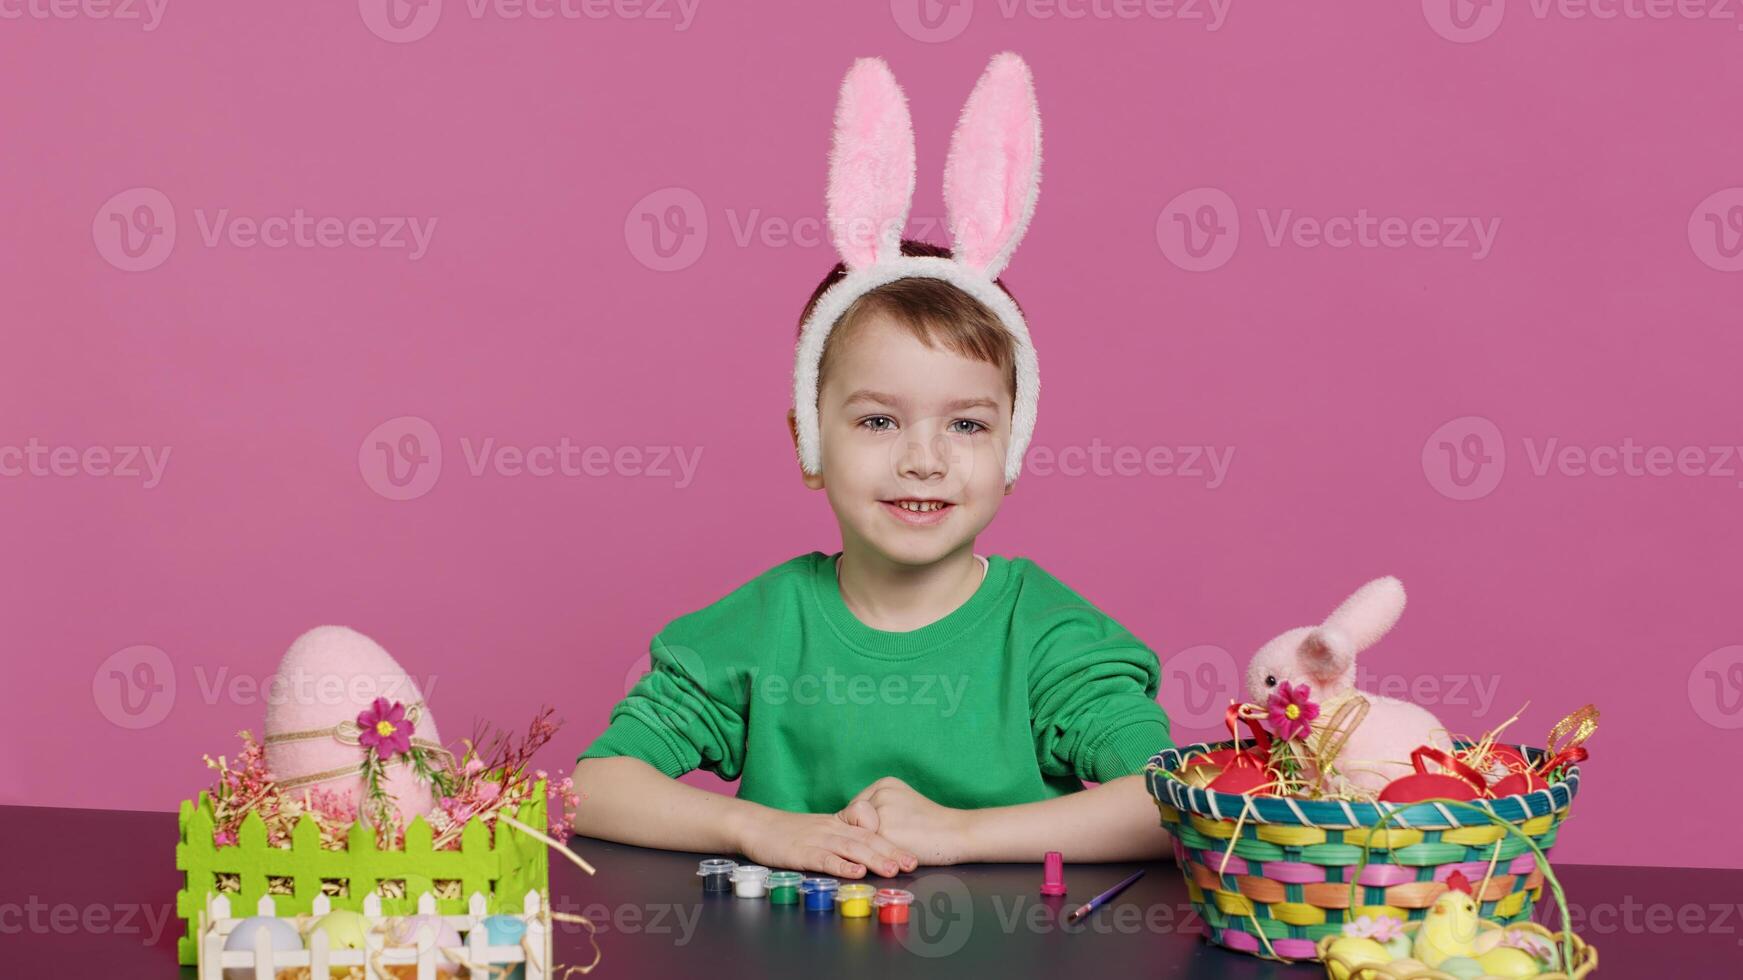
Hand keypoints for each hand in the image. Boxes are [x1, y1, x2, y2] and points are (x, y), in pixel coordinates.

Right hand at [733, 805, 917, 878]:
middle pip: (868, 839)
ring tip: (893, 869)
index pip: (871, 831)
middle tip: (913, 863)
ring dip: (874, 859)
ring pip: (851, 848)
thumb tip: (864, 856)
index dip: (893, 842)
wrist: (756, 825)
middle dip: (892, 852)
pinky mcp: (802, 852)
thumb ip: (840, 840)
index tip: (913, 853)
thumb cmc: (787, 832)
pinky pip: (825, 858)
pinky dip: (842, 865)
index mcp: (838, 824)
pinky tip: (856, 872)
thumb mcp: (819, 830)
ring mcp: (817, 840)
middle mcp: (832, 829)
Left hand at [838, 776, 975, 865]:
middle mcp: (879, 793)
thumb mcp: (904, 804)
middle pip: (851, 821)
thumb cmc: (933, 825)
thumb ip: (879, 809)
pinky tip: (893, 858)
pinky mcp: (884, 831)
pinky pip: (867, 850)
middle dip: (860, 837)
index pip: (856, 808)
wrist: (958, 833)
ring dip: (869, 848)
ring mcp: (880, 811)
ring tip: (892, 853)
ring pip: (858, 837)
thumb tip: (852, 827)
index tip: (874, 837)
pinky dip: (876, 858)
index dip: (860, 827)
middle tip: (881, 847)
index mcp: (884, 784)